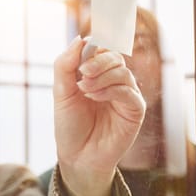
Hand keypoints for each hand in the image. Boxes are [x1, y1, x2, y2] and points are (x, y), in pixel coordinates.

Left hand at [53, 37, 144, 195]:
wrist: (77, 156)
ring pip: (122, 71)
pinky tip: (94, 98)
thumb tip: (79, 39)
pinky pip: (129, 91)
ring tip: (85, 90)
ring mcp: (125, 95)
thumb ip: (65, 65)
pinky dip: (111, 90)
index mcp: (96, 75)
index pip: (100, 49)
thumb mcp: (61, 92)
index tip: (82, 52)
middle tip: (82, 74)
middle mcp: (112, 82)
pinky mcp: (135, 110)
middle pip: (114, 56)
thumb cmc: (69, 125)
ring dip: (102, 76)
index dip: (94, 45)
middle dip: (98, 61)